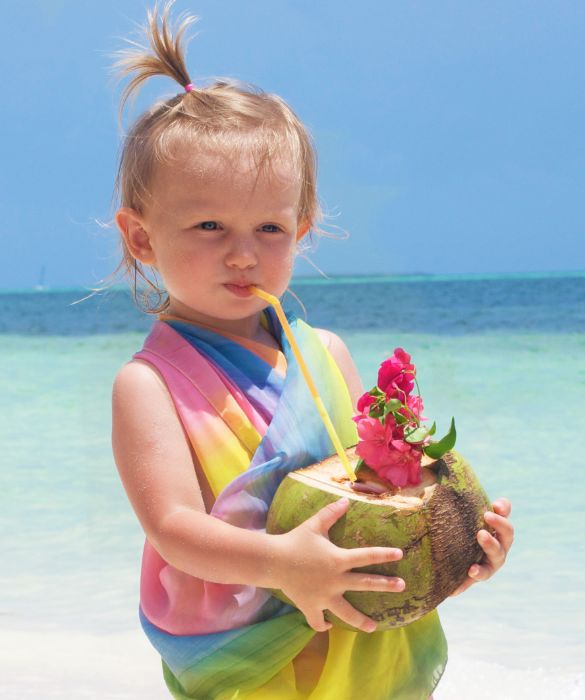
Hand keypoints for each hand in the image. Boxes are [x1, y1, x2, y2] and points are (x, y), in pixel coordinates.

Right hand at [274, 498, 404, 632]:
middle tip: (402, 586)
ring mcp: (324, 597)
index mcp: (338, 559)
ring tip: (374, 626)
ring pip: (346, 612)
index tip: (400, 554)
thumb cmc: (295, 540)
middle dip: (386, 585)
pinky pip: (318, 621)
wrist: (273, 561)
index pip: (366, 556)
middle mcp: (335, 580)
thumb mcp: (314, 524)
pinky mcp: (311, 607)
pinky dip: (323, 625)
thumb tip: (346, 500)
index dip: (384, 554)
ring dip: (361, 621)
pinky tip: (329, 625)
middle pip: (365, 584)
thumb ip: (331, 513)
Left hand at [450, 497, 513, 596]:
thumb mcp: (452, 513)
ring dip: (491, 545)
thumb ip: (450, 496)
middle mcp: (498, 542)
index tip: (496, 503)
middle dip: (500, 524)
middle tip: (487, 515)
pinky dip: (477, 573)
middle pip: (508, 533)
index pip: (504, 512)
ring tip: (481, 535)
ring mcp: (491, 560)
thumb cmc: (452, 529)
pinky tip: (470, 572)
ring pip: (498, 554)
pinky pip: (482, 575)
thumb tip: (435, 471)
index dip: (504, 507)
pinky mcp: (480, 574)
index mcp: (494, 525)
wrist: (446, 561)